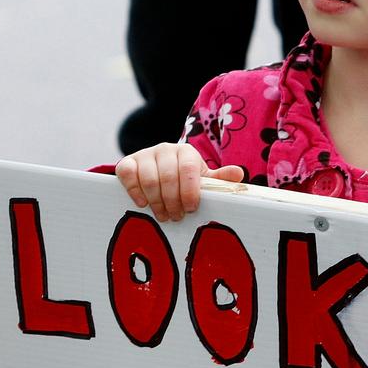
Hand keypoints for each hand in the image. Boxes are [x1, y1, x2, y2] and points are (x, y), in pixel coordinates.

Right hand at [115, 142, 243, 221]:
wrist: (159, 170)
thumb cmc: (185, 179)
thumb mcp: (202, 179)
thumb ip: (219, 178)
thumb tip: (239, 174)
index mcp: (187, 152)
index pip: (189, 169)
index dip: (189, 191)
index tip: (191, 208)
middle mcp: (166, 149)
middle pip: (168, 177)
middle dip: (172, 201)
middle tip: (176, 217)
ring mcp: (145, 154)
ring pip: (148, 178)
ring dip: (156, 201)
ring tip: (163, 215)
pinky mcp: (127, 161)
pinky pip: (127, 174)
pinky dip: (134, 190)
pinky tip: (143, 203)